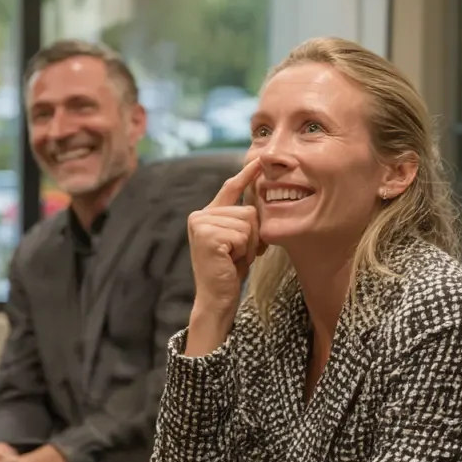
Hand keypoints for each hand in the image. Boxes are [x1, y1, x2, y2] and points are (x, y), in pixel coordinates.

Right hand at [186, 158, 265, 354]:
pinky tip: (231, 261)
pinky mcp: (207, 235)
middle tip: (239, 254)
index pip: (230, 189)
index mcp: (206, 214)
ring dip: (249, 245)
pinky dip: (244, 250)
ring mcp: (201, 224)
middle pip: (248, 211)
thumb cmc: (229, 270)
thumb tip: (262, 198)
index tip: (258, 162)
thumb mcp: (239, 240)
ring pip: (248, 222)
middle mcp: (200, 215)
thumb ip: (243, 220)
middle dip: (253, 236)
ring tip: (234, 258)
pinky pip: (242, 234)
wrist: (216, 298)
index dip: (246, 175)